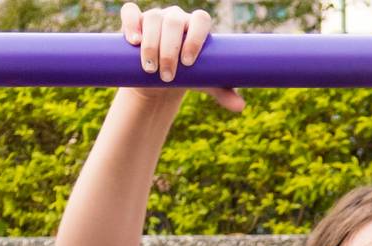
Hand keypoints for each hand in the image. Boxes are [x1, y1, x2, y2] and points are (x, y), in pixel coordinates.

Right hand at [119, 3, 244, 111]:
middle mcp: (176, 17)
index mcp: (196, 26)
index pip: (200, 20)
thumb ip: (223, 91)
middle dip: (169, 49)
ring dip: (151, 44)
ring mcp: (155, 17)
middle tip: (168, 76)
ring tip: (151, 69)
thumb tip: (241, 107)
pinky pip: (130, 12)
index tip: (189, 62)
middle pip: (173, 21)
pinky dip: (130, 23)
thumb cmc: (188, 78)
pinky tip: (133, 41)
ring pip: (152, 19)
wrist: (162, 79)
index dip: (195, 37)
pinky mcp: (135, 21)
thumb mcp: (205, 84)